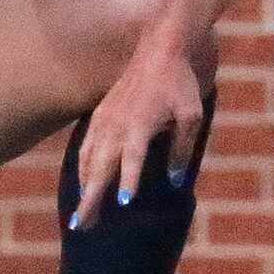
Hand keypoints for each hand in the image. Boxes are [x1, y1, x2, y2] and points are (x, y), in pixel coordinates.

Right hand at [72, 33, 205, 229]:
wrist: (159, 47)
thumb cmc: (179, 83)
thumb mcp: (191, 115)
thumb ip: (181, 149)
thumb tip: (175, 181)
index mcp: (139, 126)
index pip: (131, 160)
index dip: (127, 181)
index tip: (123, 203)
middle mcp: (117, 125)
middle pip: (99, 168)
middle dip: (90, 198)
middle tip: (83, 225)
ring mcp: (105, 119)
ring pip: (88, 159)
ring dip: (84, 186)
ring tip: (82, 213)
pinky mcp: (101, 113)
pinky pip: (86, 145)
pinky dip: (83, 166)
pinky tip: (84, 179)